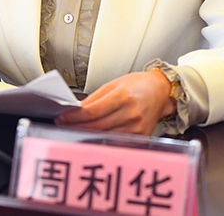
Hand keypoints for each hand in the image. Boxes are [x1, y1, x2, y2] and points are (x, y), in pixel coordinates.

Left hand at [54, 69, 175, 134]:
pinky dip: (102, 138)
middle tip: (64, 125)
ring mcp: (136, 127)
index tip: (63, 117)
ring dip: (87, 133)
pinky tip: (93, 134)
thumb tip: (76, 109)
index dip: (74, 117)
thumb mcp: (114, 84)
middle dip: (77, 126)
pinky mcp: (140, 136)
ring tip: (75, 129)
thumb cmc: (139, 85)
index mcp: (123, 97)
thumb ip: (94, 98)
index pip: (92, 111)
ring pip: (104, 135)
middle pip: (96, 125)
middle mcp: (131, 113)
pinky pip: (116, 140)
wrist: (161, 91)